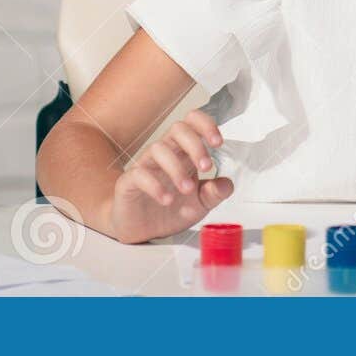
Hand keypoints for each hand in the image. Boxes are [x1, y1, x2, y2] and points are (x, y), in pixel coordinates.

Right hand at [106, 110, 233, 243]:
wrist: (141, 232)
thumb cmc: (170, 211)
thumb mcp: (200, 204)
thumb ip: (214, 193)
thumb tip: (226, 184)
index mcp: (183, 153)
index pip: (192, 123)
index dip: (206, 125)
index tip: (218, 143)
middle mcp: (165, 154)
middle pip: (178, 129)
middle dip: (195, 145)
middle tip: (206, 167)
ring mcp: (146, 165)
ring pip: (159, 149)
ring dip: (177, 168)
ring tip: (187, 189)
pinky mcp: (129, 182)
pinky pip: (139, 173)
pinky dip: (155, 185)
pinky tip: (166, 199)